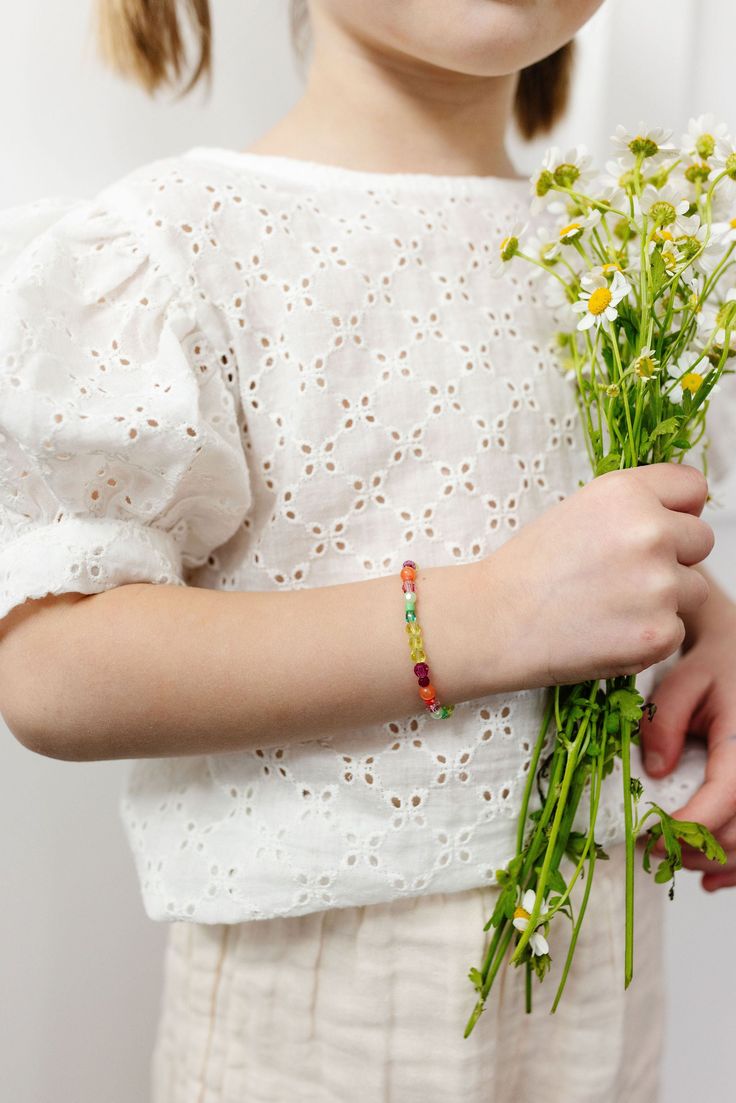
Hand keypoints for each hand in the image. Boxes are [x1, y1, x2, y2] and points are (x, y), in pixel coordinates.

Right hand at [482, 463, 713, 689]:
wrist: (493, 621)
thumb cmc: (529, 568)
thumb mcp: (578, 511)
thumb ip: (633, 507)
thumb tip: (681, 516)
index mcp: (626, 492)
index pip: (693, 488)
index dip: (679, 510)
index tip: (662, 526)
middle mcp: (649, 531)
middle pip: (701, 541)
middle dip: (675, 558)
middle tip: (624, 575)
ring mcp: (659, 585)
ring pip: (693, 590)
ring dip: (663, 600)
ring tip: (609, 605)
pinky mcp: (658, 633)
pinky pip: (676, 631)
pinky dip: (647, 636)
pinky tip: (606, 632)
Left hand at [640, 572, 735, 891]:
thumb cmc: (717, 663)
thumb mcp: (682, 681)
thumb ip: (664, 723)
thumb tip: (653, 770)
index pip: (724, 795)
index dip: (689, 826)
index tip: (651, 837)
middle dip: (694, 849)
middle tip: (652, 850)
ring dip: (715, 861)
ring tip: (676, 862)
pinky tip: (711, 877)